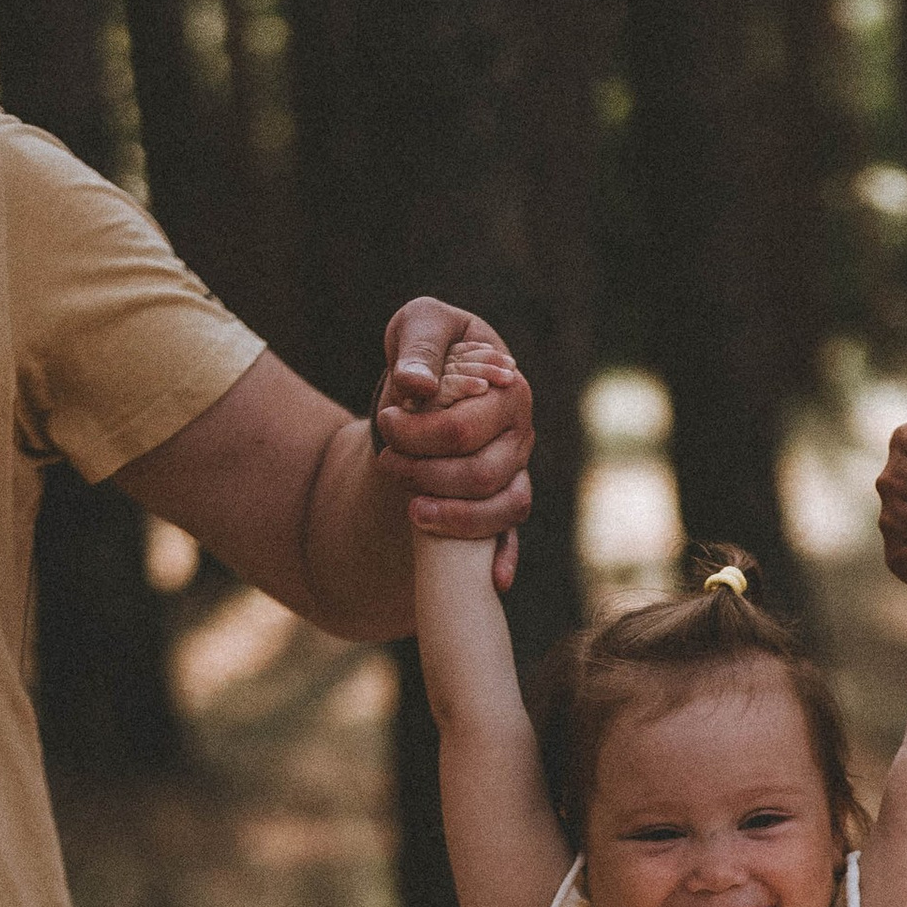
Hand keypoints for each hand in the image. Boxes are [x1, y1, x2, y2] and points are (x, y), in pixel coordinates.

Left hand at [373, 297, 534, 590]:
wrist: (437, 371)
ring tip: (411, 511)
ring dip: (454, 517)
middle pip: (482, 474)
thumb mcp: (420, 325)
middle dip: (426, 475)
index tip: (385, 421)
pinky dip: (505, 558)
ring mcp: (516, 470)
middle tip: (386, 462)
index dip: (419, 435)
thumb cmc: (429, 346)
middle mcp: (521, 434)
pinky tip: (494, 581)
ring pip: (502, 508)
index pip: (465, 429)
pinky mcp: (504, 497)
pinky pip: (513, 534)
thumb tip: (415, 387)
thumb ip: (419, 348)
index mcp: (509, 390)